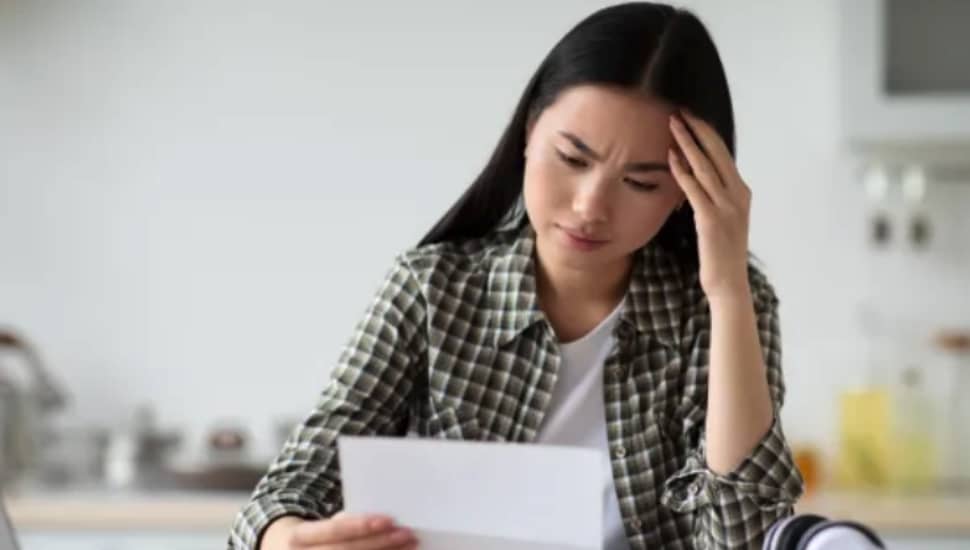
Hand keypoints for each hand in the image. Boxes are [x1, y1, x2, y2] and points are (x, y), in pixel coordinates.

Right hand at [261, 512, 417, 549]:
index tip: (390, 519)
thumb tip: (382, 522)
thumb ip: (342, 524)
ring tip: (409, 547)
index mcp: (299, 538)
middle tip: (407, 534)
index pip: (332, 531)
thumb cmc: (313, 539)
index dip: (361, 526)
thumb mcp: (318, 527)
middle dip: (379, 544)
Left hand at [667, 109, 751, 302]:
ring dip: (687, 143)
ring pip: (705, 166)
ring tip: (672, 125)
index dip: (708, 133)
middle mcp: (738, 195)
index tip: (692, 117)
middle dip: (698, 129)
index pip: (724, 154)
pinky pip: (695, 189)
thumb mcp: (723, 218)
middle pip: (717, 152)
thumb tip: (698, 177)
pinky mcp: (711, 219)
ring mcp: (726, 206)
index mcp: (742, 192)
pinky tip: (671, 158)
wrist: (729, 282)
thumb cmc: (722, 252)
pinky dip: (683, 171)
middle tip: (681, 112)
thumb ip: (715, 197)